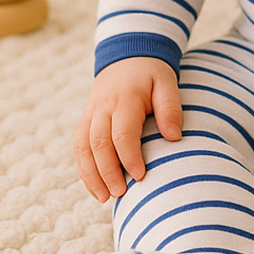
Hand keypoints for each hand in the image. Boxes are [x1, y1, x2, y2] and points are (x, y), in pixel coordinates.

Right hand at [73, 57, 182, 201]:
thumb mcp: (167, 83)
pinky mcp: (86, 119)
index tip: (141, 176)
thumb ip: (170, 108)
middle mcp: (103, 106)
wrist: (128, 55)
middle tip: (121, 194)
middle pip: (98, 143)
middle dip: (107, 172)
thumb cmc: (152, 74)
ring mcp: (91, 113)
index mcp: (125, 98)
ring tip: (104, 198)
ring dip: (91, 174)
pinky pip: (78, 145)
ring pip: (82, 147)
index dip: (129, 157)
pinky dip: (84, 167)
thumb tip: (174, 138)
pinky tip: (95, 186)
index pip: (122, 133)